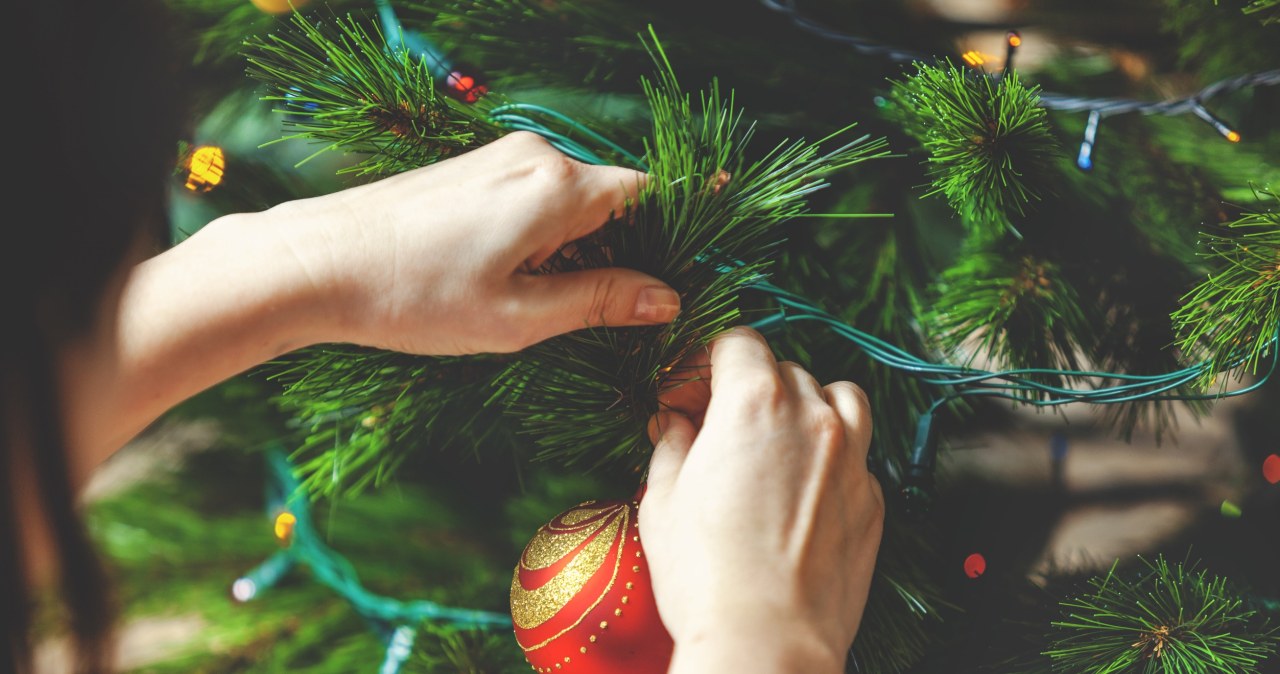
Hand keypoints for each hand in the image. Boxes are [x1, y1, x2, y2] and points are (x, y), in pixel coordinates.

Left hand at [262, 130, 678, 354]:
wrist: (318, 261)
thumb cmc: (414, 295)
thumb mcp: (519, 316)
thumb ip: (600, 301)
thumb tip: (667, 298)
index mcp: (557, 188)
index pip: (648, 194)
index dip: (671, 231)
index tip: (684, 269)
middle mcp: (535, 157)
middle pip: (612, 199)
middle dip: (620, 251)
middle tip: (608, 312)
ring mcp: (500, 159)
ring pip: (571, 201)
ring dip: (576, 248)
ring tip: (542, 303)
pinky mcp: (473, 170)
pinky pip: (534, 197)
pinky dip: (542, 237)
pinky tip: (511, 279)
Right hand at [639, 327, 883, 673]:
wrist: (767, 640)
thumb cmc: (706, 574)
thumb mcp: (662, 500)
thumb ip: (672, 445)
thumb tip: (674, 423)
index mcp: (754, 403)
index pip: (738, 342)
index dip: (704, 363)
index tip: (685, 395)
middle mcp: (812, 418)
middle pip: (785, 369)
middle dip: (748, 388)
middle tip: (716, 425)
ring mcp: (851, 459)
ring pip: (839, 397)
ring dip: (807, 406)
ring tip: (777, 440)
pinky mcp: (872, 501)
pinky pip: (858, 454)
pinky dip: (832, 455)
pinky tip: (802, 488)